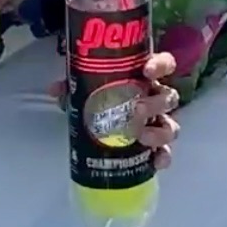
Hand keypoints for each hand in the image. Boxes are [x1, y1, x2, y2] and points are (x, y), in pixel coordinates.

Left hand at [47, 51, 181, 170]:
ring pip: (172, 125)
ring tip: (141, 137)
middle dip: (155, 103)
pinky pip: (166, 152)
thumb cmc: (100, 98)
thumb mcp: (85, 88)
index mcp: (145, 79)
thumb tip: (55, 89)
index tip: (147, 71)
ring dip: (160, 131)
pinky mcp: (156, 147)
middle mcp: (156, 99)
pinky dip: (163, 157)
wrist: (100, 123)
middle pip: (168, 98)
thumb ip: (72, 86)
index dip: (160, 65)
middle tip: (136, 109)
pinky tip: (155, 162)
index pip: (164, 64)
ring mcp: (158, 123)